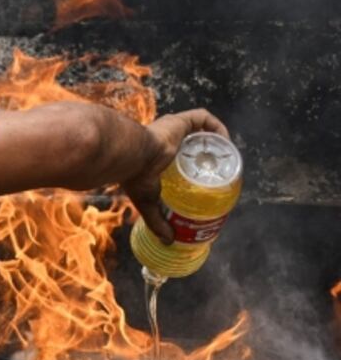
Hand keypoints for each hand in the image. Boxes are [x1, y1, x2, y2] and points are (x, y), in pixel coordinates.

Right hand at [122, 109, 229, 243]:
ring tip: (226, 157)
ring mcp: (173, 128)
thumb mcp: (148, 202)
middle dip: (207, 154)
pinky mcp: (179, 121)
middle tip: (218, 170)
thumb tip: (168, 241)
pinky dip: (216, 127)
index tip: (204, 177)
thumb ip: (157, 221)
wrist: (132, 157)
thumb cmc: (136, 178)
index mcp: (155, 154)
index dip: (192, 164)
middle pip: (192, 144)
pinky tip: (224, 141)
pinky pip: (203, 118)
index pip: (177, 156)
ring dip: (215, 140)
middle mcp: (165, 138)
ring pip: (200, 131)